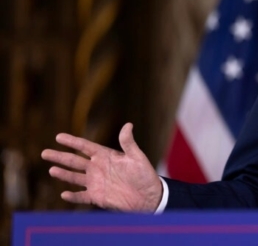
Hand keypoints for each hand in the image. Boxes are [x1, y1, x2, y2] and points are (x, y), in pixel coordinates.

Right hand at [41, 123, 162, 211]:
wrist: (149, 196)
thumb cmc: (145, 174)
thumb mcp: (137, 157)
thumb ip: (128, 143)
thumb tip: (128, 125)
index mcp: (106, 156)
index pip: (85, 147)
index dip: (72, 142)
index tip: (58, 136)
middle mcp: (97, 168)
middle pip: (74, 161)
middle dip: (60, 157)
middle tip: (45, 153)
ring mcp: (96, 183)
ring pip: (74, 177)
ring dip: (63, 174)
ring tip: (52, 170)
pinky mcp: (97, 197)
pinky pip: (81, 196)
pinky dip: (72, 196)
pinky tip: (63, 194)